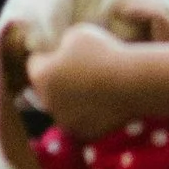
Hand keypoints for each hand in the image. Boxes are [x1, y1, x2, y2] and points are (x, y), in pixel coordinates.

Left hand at [26, 24, 168, 137]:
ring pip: (64, 107)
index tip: (66, 52)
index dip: (49, 55)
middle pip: (47, 88)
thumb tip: (60, 52)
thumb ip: (61, 44)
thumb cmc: (104, 53)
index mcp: (40, 76)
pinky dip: (90, 114)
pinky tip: (104, 102)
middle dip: (59, 79)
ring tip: (96, 86)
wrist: (134, 83)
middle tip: (83, 70)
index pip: (35, 63)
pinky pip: (82, 122)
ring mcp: (66, 121)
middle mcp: (47, 103)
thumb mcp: (77, 34)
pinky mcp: (84, 134)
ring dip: (73, 98)